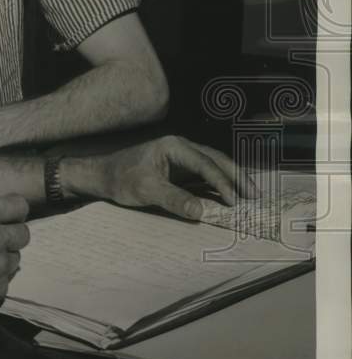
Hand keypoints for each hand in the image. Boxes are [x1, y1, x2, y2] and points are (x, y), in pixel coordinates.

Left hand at [86, 135, 259, 219]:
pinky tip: (230, 195)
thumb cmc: (120, 178)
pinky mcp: (180, 168)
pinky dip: (220, 183)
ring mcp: (181, 156)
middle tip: (256, 196)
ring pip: (214, 164)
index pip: (205, 163)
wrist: (102, 175)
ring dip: (232, 179)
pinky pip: (206, 173)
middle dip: (237, 177)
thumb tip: (201, 212)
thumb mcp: (145, 190)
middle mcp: (181, 147)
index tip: (234, 201)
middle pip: (216, 159)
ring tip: (250, 195)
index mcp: (173, 146)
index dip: (222, 182)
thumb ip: (173, 199)